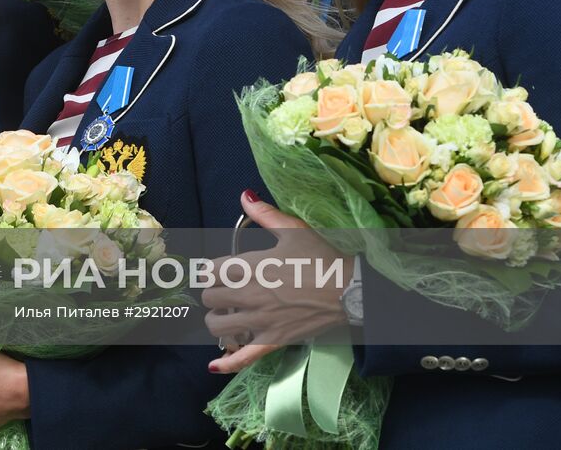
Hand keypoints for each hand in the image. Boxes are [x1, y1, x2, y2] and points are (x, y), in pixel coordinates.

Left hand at [202, 192, 349, 374]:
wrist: (349, 290)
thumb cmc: (321, 259)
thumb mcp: (294, 230)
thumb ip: (265, 214)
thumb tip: (245, 195)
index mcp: (251, 267)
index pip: (211, 270)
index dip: (211, 270)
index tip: (218, 270)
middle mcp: (250, 294)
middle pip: (210, 297)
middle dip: (213, 292)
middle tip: (224, 289)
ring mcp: (260, 321)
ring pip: (218, 325)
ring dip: (216, 318)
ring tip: (226, 313)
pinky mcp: (273, 341)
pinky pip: (244, 357)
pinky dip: (226, 362)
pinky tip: (214, 364)